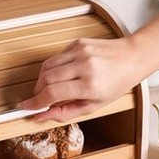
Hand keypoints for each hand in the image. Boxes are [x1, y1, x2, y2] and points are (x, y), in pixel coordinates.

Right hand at [22, 36, 143, 122]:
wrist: (132, 58)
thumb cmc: (116, 83)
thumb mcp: (93, 105)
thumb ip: (65, 112)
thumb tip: (41, 115)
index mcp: (89, 84)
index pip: (52, 93)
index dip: (35, 102)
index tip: (27, 107)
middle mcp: (84, 65)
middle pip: (45, 78)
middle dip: (38, 91)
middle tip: (40, 99)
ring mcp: (79, 51)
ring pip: (46, 66)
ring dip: (43, 79)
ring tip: (52, 87)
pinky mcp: (76, 42)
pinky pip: (55, 57)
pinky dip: (54, 68)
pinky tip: (64, 73)